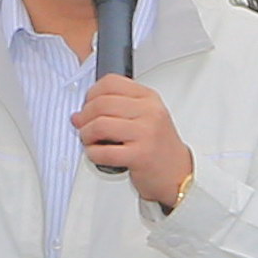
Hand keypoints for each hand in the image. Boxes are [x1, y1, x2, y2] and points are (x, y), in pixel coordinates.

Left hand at [73, 74, 193, 208]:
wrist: (178, 174)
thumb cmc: (158, 146)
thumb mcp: (145, 118)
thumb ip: (115, 110)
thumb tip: (79, 114)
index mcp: (149, 98)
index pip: (111, 82)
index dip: (91, 93)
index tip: (87, 105)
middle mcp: (149, 112)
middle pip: (101, 103)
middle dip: (85, 116)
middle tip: (83, 126)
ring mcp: (146, 133)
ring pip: (99, 125)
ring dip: (86, 135)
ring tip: (89, 141)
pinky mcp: (140, 155)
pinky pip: (104, 151)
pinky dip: (92, 154)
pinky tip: (96, 154)